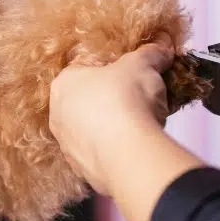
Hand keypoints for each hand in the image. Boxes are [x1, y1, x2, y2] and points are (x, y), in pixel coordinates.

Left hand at [48, 33, 175, 195]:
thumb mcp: (142, 64)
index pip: (84, 69)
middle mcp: (58, 115)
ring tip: (140, 126)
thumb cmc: (127, 98)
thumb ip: (150, 54)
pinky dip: (116, 150)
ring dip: (112, 128)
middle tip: (137, 99)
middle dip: (111, 99)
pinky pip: (101, 155)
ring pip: (92, 130)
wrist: (129, 152)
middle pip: (87, 101)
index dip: (111, 70)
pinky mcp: (82, 170)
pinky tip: (135, 147)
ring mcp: (68, 146)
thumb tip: (161, 50)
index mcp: (63, 83)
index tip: (131, 75)